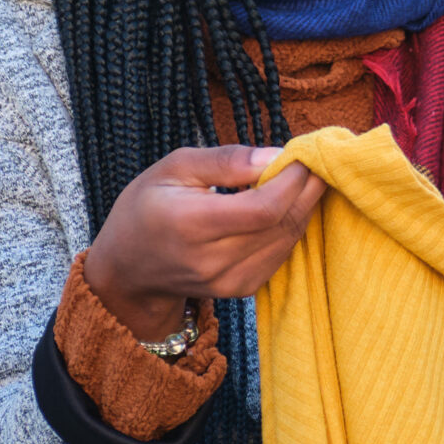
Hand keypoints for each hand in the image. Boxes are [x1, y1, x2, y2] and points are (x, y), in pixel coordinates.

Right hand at [82, 146, 324, 340]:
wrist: (127, 268)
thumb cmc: (147, 207)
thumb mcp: (173, 168)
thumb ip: (225, 160)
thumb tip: (274, 155)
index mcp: (191, 224)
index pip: (263, 207)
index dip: (292, 180)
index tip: (303, 154)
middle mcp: (212, 260)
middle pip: (281, 223)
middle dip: (306, 189)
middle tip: (316, 161)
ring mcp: (227, 281)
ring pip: (287, 240)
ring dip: (304, 207)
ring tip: (306, 179)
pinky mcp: (240, 290)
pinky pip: (280, 255)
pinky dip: (290, 227)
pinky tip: (288, 206)